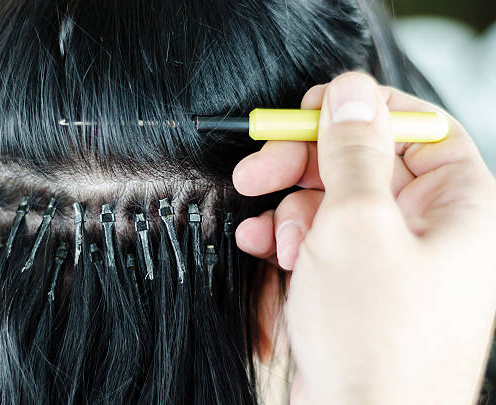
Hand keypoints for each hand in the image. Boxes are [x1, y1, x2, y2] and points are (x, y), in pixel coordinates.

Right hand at [233, 72, 495, 404]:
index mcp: (456, 206)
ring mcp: (388, 260)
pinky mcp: (355, 285)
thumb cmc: (373, 337)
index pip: (416, 128)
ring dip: (290, 212)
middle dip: (305, 165)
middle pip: (363, 165)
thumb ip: (352, 150)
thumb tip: (351, 91)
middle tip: (257, 169)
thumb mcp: (356, 224)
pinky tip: (264, 250)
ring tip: (269, 237)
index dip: (363, 111)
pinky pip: (322, 242)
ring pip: (332, 204)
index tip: (312, 109)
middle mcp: (426, 230)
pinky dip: (289, 240)